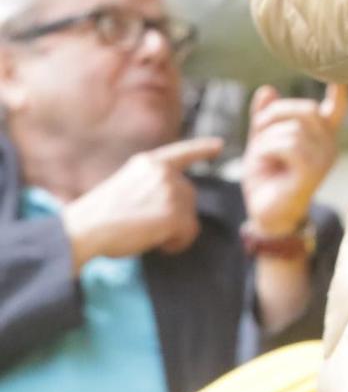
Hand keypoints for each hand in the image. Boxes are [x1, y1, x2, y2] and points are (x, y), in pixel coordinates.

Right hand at [61, 137, 223, 269]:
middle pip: (188, 194)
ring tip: (148, 235)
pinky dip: (178, 243)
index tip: (220, 145)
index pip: (181, 152)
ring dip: (174, 229)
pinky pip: (190, 232)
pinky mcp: (175, 213)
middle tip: (147, 227)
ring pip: (189, 214)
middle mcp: (163, 172)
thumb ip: (151, 185)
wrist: (84, 229)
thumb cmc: (97, 216)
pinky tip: (161, 245)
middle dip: (175, 213)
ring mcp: (171, 191)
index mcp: (148, 163)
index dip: (202, 149)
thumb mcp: (126, 186)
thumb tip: (175, 203)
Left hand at [240, 83, 347, 240]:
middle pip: (305, 109)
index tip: (341, 77)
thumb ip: (264, 117)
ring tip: (261, 157)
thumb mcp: (262, 141)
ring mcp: (324, 158)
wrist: (265, 214)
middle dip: (274, 115)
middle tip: (258, 133)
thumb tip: (267, 90)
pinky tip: (263, 161)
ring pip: (293, 129)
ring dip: (266, 140)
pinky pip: (289, 144)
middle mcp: (329, 144)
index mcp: (320, 135)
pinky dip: (268, 149)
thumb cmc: (267, 178)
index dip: (339, 92)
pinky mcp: (313, 172)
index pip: (336, 109)